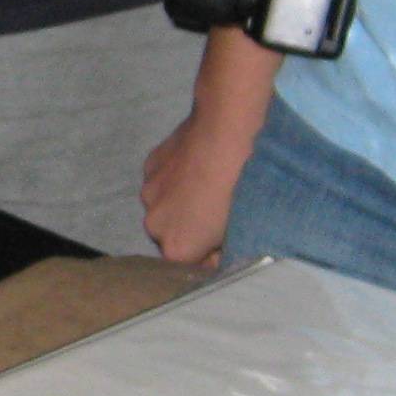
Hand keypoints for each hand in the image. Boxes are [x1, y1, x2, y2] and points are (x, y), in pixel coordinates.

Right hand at [141, 103, 257, 263]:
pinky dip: (179, 179)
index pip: (195, 266)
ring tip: (212, 183)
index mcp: (176, 248)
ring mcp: (148, 191)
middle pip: (176, 236)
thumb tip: (223, 253)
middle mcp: (154, 225)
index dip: (216, 254)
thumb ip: (230, 251)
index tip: (233, 238)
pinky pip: (165, 181)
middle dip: (196, 230)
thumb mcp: (247, 229)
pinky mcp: (150, 163)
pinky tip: (200, 164)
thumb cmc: (243, 185)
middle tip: (224, 210)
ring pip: (169, 207)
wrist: (228, 129)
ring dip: (186, 203)